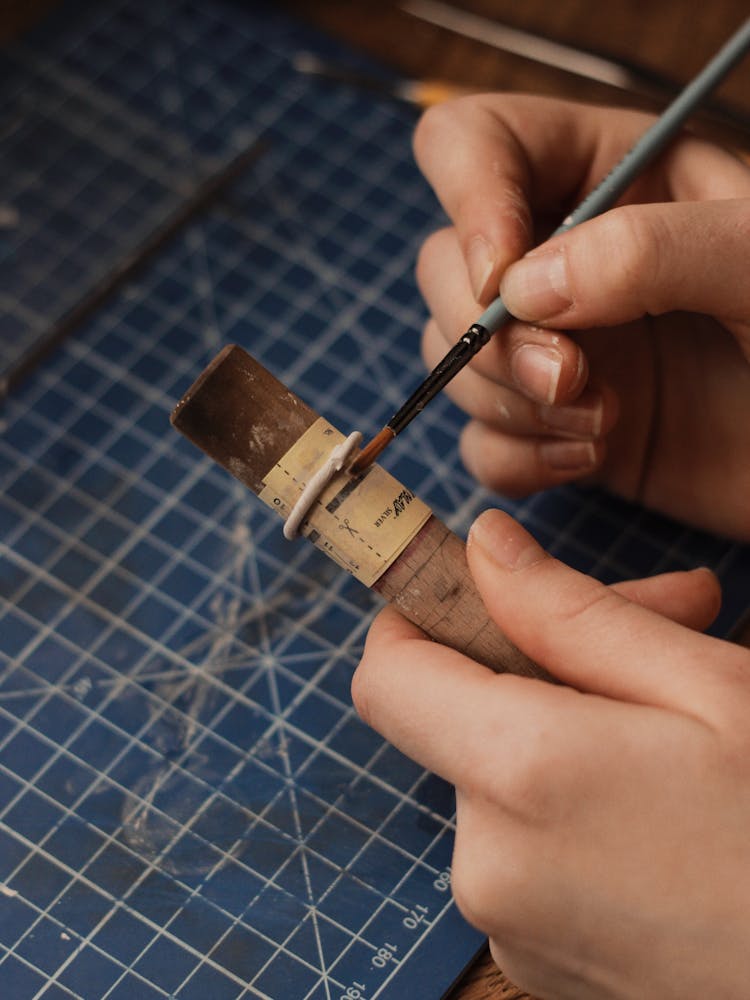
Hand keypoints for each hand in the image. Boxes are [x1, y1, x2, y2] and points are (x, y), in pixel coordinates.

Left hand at [352, 509, 749, 999]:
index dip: (418, 617)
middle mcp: (489, 861)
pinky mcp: (537, 960)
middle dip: (545, 658)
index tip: (472, 587)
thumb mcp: (707, 690)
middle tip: (668, 619)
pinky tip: (660, 791)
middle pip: (461, 718)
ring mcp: (510, 922)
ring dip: (571, 726)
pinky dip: (570, 800)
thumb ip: (571, 612)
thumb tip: (484, 547)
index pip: (388, 676)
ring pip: (499, 778)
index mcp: (520, 776)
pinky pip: (523, 845)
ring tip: (679, 715)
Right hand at [413, 95, 749, 538]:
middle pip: (445, 270)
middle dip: (493, 338)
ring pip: (452, 362)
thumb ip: (654, 251)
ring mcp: (553, 346)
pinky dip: (519, 459)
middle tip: (574, 379)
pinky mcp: (552, 427)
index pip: (473, 146)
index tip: (502, 280)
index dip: (467, 202)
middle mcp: (564, 258)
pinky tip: (590, 460)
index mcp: (611, 176)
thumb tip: (523, 289)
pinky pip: (483, 440)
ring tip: (605, 423)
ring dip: (511, 403)